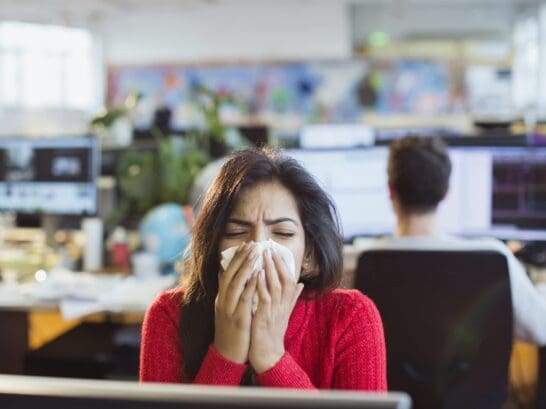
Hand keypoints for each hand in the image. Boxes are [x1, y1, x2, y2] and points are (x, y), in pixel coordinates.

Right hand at [214, 242, 258, 363]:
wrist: (227, 355)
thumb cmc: (232, 332)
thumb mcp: (228, 310)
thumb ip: (230, 293)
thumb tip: (228, 275)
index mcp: (222, 298)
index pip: (227, 273)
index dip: (236, 258)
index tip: (245, 244)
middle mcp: (223, 301)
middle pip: (230, 274)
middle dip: (241, 257)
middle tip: (252, 243)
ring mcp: (229, 309)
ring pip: (236, 283)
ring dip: (246, 266)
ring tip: (255, 252)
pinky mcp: (237, 318)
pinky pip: (244, 298)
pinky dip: (251, 284)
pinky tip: (258, 274)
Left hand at [249, 247, 303, 373]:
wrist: (267, 356)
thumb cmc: (273, 334)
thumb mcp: (285, 313)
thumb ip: (291, 298)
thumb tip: (301, 283)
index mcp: (286, 303)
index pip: (288, 278)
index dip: (283, 264)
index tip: (276, 249)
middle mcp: (282, 305)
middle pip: (284, 279)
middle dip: (277, 262)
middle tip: (269, 246)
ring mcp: (274, 311)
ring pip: (275, 286)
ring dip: (270, 269)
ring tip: (264, 254)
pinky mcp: (265, 318)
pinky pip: (264, 299)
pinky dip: (262, 285)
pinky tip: (257, 274)